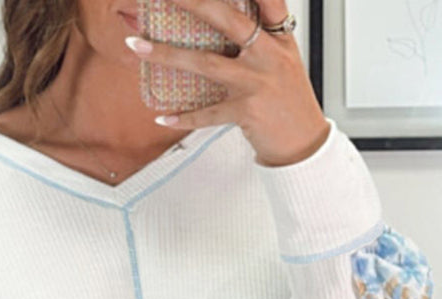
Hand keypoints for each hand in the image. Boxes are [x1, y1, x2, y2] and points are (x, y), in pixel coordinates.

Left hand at [125, 0, 330, 166]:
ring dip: (167, 54)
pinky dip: (185, 117)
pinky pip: (208, 113)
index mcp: (278, 37)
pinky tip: (163, 117)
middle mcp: (269, 54)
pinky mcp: (247, 111)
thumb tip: (223, 19)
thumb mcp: (282, 60)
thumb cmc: (288, 100)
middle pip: (226, 19)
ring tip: (137, 46)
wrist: (304, 143)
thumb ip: (261, 37)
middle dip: (191, 2)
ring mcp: (257, 82)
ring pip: (206, 64)